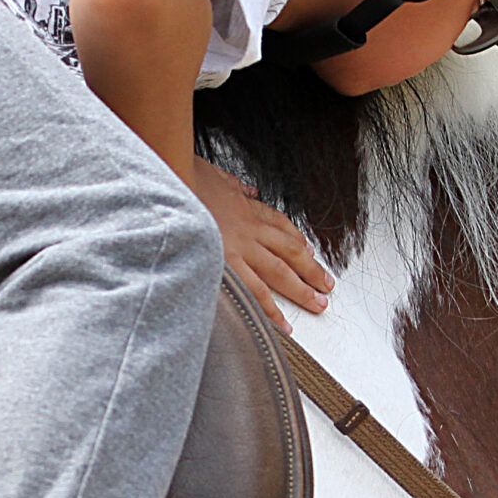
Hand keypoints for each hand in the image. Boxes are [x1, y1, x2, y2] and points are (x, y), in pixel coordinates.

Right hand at [190, 160, 333, 329]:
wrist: (172, 184)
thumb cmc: (187, 179)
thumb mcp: (216, 175)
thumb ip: (233, 185)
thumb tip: (245, 188)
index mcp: (247, 209)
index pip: (281, 226)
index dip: (298, 241)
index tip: (309, 252)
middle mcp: (249, 230)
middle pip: (290, 253)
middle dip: (311, 271)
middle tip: (326, 287)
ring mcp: (239, 248)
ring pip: (279, 273)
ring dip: (300, 290)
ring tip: (316, 305)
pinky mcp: (225, 264)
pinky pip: (253, 290)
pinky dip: (267, 308)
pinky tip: (278, 321)